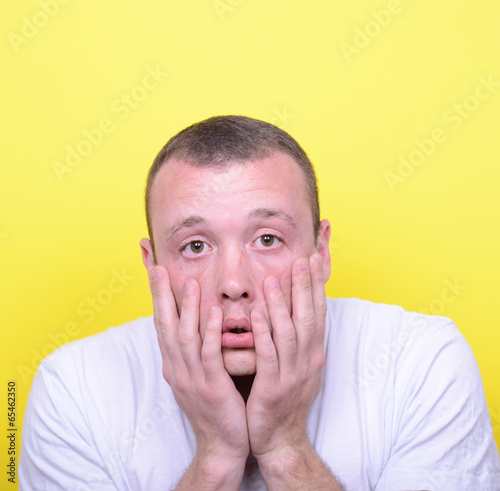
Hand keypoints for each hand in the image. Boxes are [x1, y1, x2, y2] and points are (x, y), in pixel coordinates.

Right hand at [148, 266, 249, 467]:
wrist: (222, 442)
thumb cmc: (214, 403)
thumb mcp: (197, 373)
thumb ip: (195, 347)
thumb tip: (197, 319)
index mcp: (173, 363)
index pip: (161, 323)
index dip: (157, 297)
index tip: (153, 271)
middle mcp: (177, 367)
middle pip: (165, 325)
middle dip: (161, 296)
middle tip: (157, 268)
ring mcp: (191, 378)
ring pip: (185, 337)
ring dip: (187, 309)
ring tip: (189, 282)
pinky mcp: (211, 387)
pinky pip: (209, 356)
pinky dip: (209, 333)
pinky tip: (213, 313)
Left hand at [246, 253, 326, 461]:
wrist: (280, 439)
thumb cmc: (284, 398)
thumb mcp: (298, 366)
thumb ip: (297, 339)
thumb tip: (295, 310)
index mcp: (313, 352)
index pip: (318, 311)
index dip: (316, 285)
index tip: (313, 260)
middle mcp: (308, 360)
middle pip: (308, 316)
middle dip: (304, 286)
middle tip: (301, 259)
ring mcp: (292, 374)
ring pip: (289, 332)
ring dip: (282, 305)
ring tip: (274, 279)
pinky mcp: (273, 388)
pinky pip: (269, 356)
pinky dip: (264, 334)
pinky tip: (257, 314)